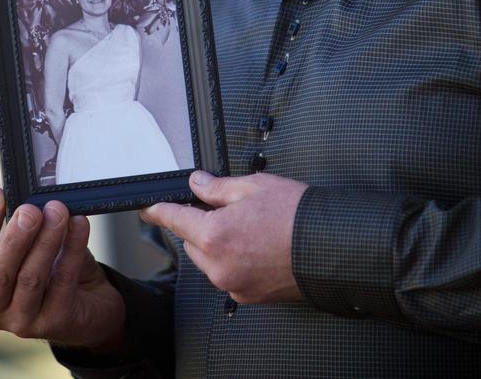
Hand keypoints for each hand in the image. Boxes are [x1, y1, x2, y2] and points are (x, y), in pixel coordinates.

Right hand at [0, 188, 125, 350]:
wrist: (92, 307)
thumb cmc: (57, 271)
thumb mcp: (36, 249)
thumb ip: (29, 229)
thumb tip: (34, 197)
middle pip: (0, 270)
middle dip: (16, 236)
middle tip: (31, 209)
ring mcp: (23, 321)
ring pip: (31, 278)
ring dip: (47, 240)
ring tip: (59, 211)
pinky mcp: (55, 322)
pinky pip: (64, 280)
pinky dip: (73, 248)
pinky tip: (79, 225)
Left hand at [140, 170, 307, 303]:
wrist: (330, 247)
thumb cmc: (296, 215)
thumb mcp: (253, 186)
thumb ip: (217, 187)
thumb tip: (198, 184)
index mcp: (214, 235)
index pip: (175, 220)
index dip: (159, 211)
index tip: (149, 207)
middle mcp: (218, 266)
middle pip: (192, 242)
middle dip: (202, 225)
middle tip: (227, 209)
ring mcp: (232, 284)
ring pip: (209, 260)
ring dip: (217, 244)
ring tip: (250, 227)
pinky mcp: (247, 296)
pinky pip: (227, 274)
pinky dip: (233, 260)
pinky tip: (256, 245)